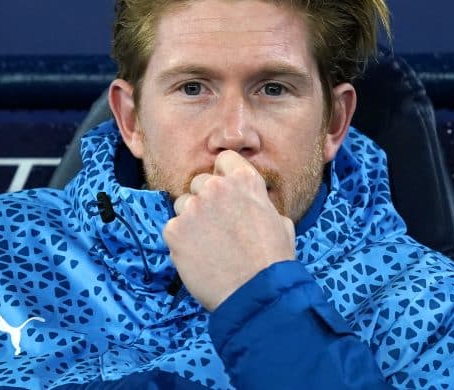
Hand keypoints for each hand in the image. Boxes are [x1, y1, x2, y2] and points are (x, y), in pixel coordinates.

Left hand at [163, 150, 295, 310]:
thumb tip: (254, 204)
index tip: (226, 194)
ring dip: (191, 219)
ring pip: (182, 204)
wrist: (256, 294)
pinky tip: (198, 256)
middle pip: (199, 182)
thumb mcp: (280, 222)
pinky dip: (181, 241)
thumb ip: (260, 204)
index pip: (223, 160)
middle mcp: (216, 188)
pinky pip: (172, 228)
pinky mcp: (175, 230)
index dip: (224, 176)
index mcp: (245, 180)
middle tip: (217, 225)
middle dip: (206, 199)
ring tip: (207, 244)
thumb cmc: (273, 261)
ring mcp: (193, 208)